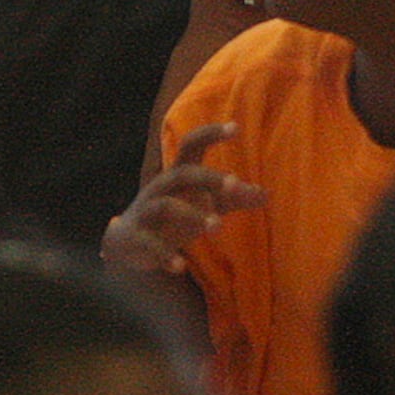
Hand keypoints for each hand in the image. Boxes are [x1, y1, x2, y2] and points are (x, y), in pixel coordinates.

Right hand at [105, 128, 264, 277]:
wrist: (127, 243)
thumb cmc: (174, 216)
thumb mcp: (203, 203)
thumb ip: (232, 198)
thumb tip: (266, 194)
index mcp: (179, 175)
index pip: (192, 145)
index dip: (211, 134)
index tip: (236, 127)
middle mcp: (161, 187)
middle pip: (182, 173)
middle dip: (208, 178)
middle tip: (236, 184)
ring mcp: (145, 211)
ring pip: (166, 206)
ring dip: (192, 214)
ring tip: (218, 226)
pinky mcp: (135, 236)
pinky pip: (148, 243)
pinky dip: (164, 254)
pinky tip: (181, 267)